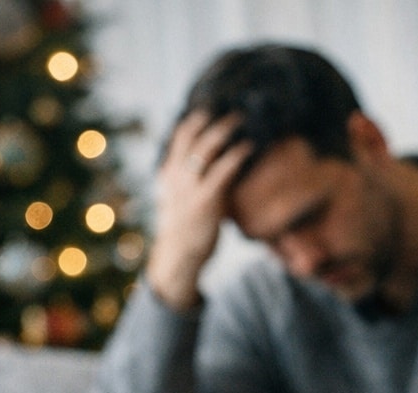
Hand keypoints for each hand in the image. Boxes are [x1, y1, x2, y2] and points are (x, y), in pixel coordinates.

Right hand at [145, 110, 254, 309]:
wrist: (179, 258)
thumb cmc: (185, 232)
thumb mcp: (180, 202)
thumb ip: (189, 184)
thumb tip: (205, 172)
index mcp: (169, 174)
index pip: (179, 139)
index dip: (193, 121)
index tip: (208, 109)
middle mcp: (176, 176)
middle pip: (192, 137)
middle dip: (212, 120)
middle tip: (233, 112)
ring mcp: (189, 187)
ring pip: (205, 148)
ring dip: (225, 130)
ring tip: (241, 120)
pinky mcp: (206, 200)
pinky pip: (222, 169)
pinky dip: (236, 154)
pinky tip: (248, 146)